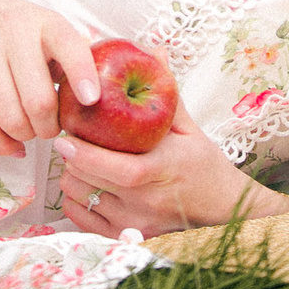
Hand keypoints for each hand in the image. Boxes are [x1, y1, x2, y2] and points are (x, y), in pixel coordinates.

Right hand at [0, 0, 107, 148]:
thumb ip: (68, 58)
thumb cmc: (10, 26)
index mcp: (42, 20)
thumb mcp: (42, 27)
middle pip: (38, 101)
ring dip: (25, 136)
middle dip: (49, 127)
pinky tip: (12, 145)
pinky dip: (1, 145)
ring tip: (29, 130)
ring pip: (10, 118)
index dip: (82, 74)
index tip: (91, 100)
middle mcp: (11, 30)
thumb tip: (100, 104)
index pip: (68, 45)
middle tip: (50, 127)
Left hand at [50, 110, 286, 240]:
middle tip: (68, 138)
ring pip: (82, 200)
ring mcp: (135, 224)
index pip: (116, 168)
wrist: (224, 211)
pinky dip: (76, 201)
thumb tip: (155, 50)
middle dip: (72, 158)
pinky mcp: (128, 238)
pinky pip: (84, 222)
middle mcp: (146, 201)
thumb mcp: (190, 128)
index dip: (84, 153)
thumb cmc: (205, 166)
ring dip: (73, 178)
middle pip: (90, 183)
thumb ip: (167, 93)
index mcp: (161, 170)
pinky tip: (84, 184)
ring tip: (77, 159)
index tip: (65, 135)